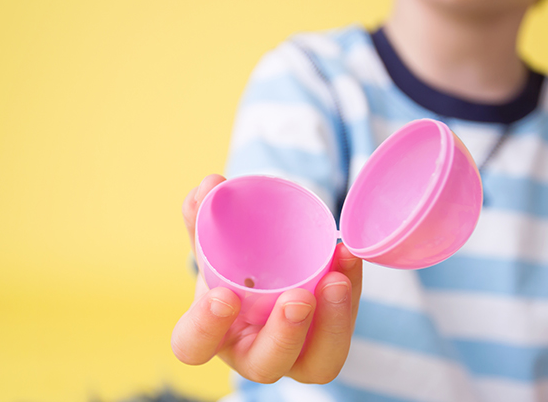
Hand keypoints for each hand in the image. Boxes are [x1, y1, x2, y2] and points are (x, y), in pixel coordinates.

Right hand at [172, 174, 362, 383]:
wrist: (263, 280)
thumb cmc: (231, 269)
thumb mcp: (213, 245)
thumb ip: (204, 217)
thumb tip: (210, 184)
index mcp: (212, 336)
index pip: (195, 346)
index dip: (205, 328)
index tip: (223, 297)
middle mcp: (252, 354)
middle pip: (266, 364)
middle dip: (285, 334)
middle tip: (298, 298)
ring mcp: (295, 356)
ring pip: (317, 362)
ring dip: (332, 322)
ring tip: (337, 279)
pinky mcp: (328, 344)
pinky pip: (343, 328)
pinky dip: (352, 292)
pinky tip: (350, 258)